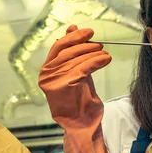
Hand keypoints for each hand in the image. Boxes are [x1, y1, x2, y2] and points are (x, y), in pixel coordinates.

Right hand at [38, 25, 117, 152]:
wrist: (80, 124)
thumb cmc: (78, 99)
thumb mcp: (75, 72)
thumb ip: (72, 53)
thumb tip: (72, 28)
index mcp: (46, 71)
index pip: (58, 47)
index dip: (73, 37)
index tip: (88, 32)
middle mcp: (46, 75)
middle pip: (67, 51)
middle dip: (85, 45)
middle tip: (100, 44)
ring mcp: (53, 81)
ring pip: (77, 59)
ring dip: (94, 53)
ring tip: (105, 54)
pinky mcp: (64, 86)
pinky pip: (83, 67)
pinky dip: (96, 61)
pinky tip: (105, 60)